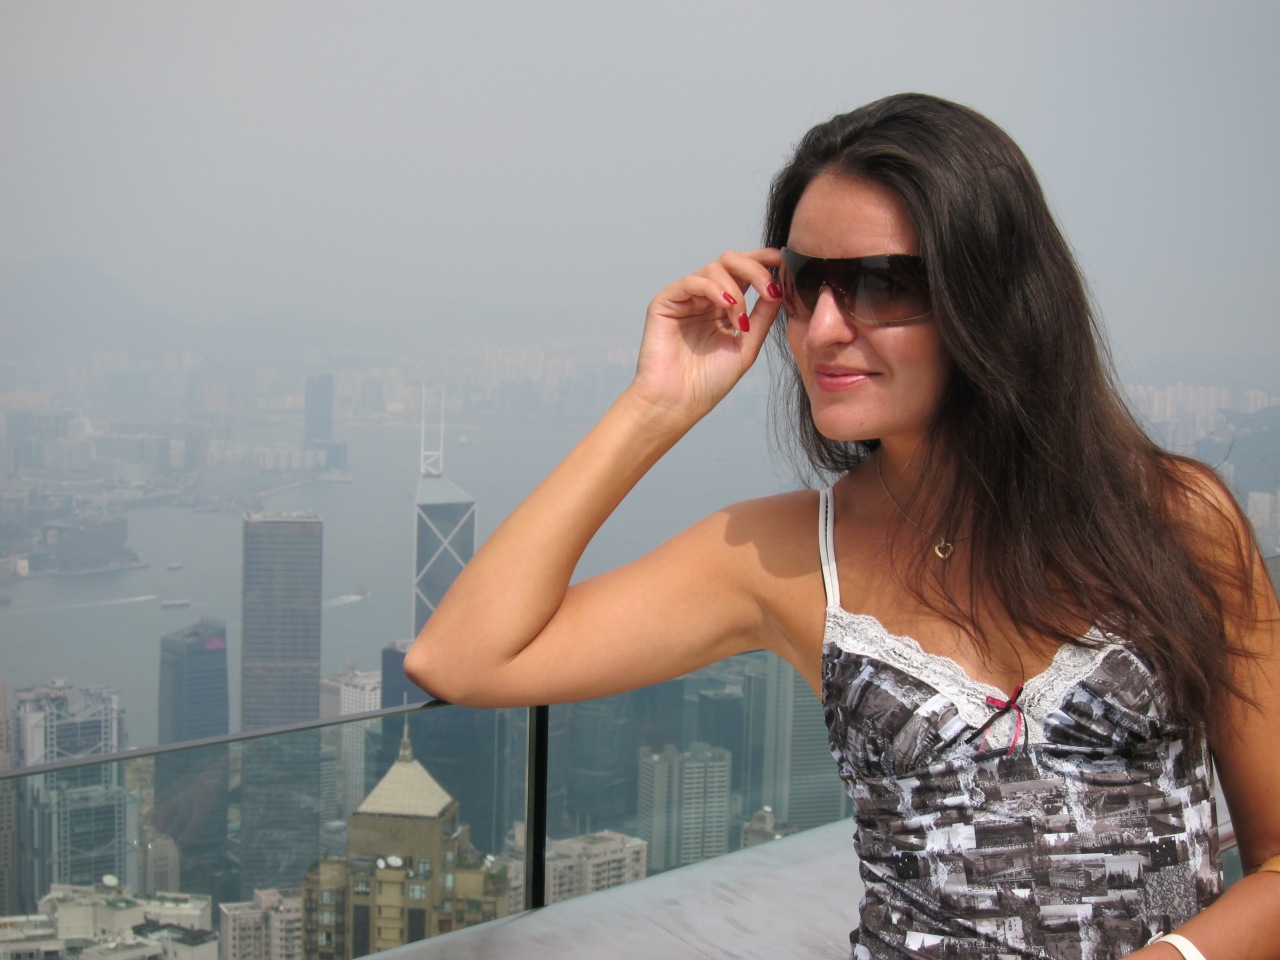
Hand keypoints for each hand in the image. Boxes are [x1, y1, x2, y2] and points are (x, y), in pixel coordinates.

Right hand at [628, 248, 782, 423]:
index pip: (743, 273)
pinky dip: (714, 288)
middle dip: (754, 269)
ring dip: (736, 289)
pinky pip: (692, 281)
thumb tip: (780, 288)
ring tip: (739, 319)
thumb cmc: (708, 383)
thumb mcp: (747, 346)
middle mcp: (703, 299)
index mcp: (722, 308)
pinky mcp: (665, 302)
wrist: (678, 403)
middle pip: (730, 261)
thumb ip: (762, 316)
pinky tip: (726, 306)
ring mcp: (684, 299)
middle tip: (769, 289)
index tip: (783, 261)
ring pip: (714, 268)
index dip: (762, 261)